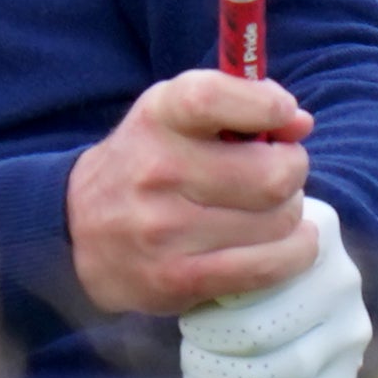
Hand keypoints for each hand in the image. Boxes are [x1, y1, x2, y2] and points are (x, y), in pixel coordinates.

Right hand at [70, 67, 317, 314]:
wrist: (76, 232)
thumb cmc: (144, 165)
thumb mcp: (172, 116)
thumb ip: (235, 104)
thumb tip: (301, 123)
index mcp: (156, 118)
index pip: (214, 99)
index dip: (266, 106)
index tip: (285, 117)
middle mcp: (157, 171)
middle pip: (272, 174)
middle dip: (292, 171)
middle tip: (279, 174)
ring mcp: (166, 229)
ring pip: (278, 221)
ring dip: (290, 214)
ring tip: (270, 211)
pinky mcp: (178, 278)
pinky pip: (266, 266)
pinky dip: (295, 253)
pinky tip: (292, 243)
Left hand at [182, 198, 368, 377]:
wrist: (279, 295)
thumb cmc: (237, 257)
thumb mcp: (231, 235)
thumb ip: (215, 245)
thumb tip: (182, 278)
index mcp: (318, 231)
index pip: (255, 271)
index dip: (212, 293)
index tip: (188, 296)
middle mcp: (344, 281)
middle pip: (263, 328)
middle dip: (212, 340)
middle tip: (188, 333)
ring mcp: (350, 332)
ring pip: (283, 370)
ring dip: (224, 375)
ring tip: (194, 365)